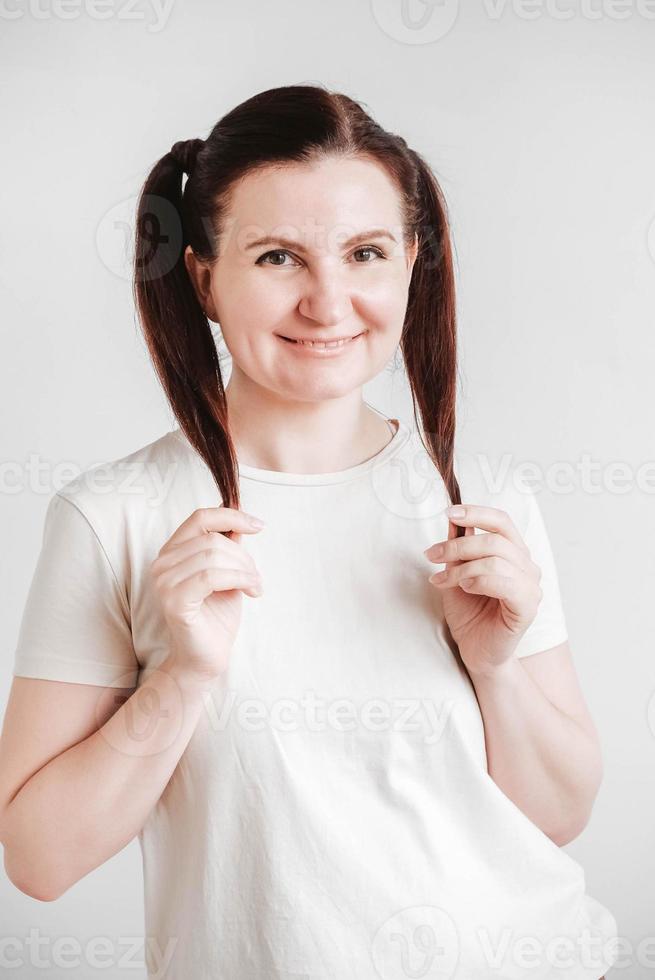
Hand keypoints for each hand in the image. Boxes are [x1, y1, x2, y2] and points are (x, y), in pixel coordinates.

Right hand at [150, 507, 264, 680]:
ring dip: (245, 570)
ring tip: (256, 586)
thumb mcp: (228, 571)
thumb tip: (237, 512)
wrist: (206, 657)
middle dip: (243, 556)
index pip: (200, 518)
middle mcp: (161, 564)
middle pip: (211, 539)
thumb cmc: (216, 614)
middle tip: (257, 577)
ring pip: (213, 556)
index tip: (259, 526)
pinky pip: (212, 577)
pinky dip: (239, 580)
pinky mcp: (173, 601)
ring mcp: (164, 582)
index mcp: (172, 552)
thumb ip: (228, 543)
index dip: (232, 516)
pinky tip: (252, 591)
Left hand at [424, 504, 542, 674]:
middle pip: (495, 540)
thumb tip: (453, 518)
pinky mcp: (528, 607)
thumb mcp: (457, 572)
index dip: (476, 513)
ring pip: (496, 560)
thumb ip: (459, 546)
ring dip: (461, 568)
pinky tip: (464, 588)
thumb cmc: (469, 613)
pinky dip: (478, 581)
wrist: (475, 651)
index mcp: (514, 554)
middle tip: (431, 555)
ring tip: (442, 580)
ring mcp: (531, 586)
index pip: (502, 521)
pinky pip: (504, 583)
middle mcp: (527, 567)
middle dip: (457, 545)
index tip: (449, 513)